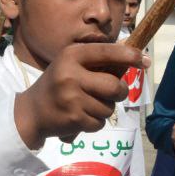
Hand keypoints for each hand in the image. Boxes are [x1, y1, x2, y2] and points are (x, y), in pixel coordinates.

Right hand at [13, 43, 142, 148]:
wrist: (31, 112)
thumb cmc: (57, 85)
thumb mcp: (71, 65)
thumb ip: (97, 61)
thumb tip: (133, 57)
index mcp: (71, 55)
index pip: (107, 52)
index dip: (129, 55)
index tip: (144, 60)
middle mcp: (70, 74)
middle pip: (114, 86)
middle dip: (120, 92)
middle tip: (114, 93)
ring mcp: (71, 97)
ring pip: (109, 107)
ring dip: (104, 109)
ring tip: (86, 106)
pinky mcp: (73, 118)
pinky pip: (100, 123)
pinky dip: (95, 123)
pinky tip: (80, 117)